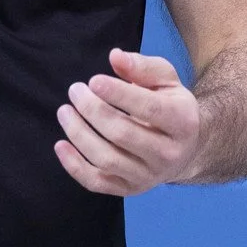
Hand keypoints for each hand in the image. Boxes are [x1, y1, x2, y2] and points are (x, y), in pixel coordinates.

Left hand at [54, 48, 201, 195]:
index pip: (148, 108)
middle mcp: (168, 154)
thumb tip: (115, 57)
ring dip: (79, 134)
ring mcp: (149, 176)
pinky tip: (60, 145)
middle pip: (123, 134)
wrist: (185, 149)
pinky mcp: (131, 189)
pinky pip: (97, 183)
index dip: (118, 94)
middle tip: (75, 90)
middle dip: (92, 110)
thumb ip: (143, 67)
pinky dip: (74, 166)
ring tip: (65, 111)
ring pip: (107, 159)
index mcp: (182, 121)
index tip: (93, 81)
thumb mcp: (167, 80)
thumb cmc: (170, 106)